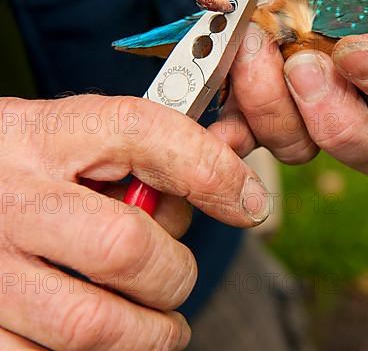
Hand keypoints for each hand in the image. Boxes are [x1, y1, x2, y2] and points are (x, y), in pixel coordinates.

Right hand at [0, 95, 269, 349]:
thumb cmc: (33, 174)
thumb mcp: (80, 144)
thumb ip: (150, 160)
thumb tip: (235, 190)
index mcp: (44, 137)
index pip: (142, 133)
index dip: (211, 170)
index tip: (248, 203)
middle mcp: (9, 197)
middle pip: (123, 245)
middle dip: (174, 274)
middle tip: (177, 281)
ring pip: (91, 325)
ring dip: (147, 334)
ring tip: (156, 325)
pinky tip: (99, 337)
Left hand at [211, 0, 367, 177]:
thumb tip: (264, 1)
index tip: (354, 53)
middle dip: (337, 121)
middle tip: (301, 68)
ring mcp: (318, 106)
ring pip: (311, 147)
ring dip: (278, 113)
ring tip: (251, 52)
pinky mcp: (271, 111)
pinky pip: (258, 139)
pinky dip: (238, 135)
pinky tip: (221, 123)